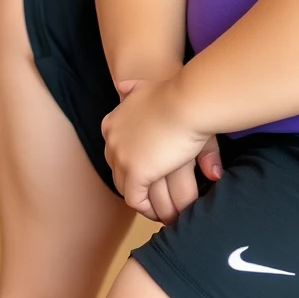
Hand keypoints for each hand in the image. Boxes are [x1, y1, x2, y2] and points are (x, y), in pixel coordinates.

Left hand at [103, 77, 215, 220]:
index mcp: (112, 122)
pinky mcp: (135, 173)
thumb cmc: (174, 92)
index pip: (116, 151)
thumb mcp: (145, 85)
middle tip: (154, 194)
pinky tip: (163, 212)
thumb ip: (132, 88)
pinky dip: (148, 208)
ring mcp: (122, 158)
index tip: (148, 171)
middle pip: (118, 171)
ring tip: (161, 207)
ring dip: (143, 199)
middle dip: (134, 183)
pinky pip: (135, 199)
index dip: (131, 162)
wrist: (186, 102)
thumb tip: (121, 86)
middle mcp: (112, 141)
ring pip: (126, 188)